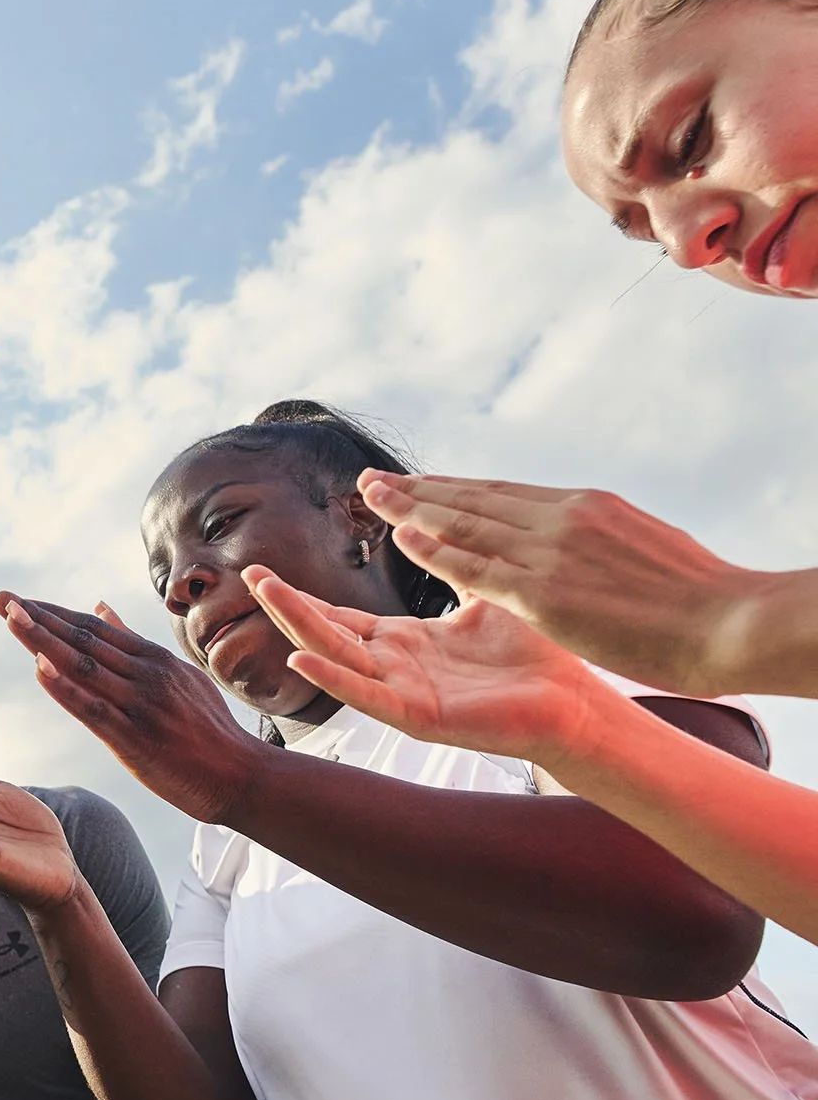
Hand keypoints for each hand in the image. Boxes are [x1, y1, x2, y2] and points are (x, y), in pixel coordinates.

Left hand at [0, 594, 262, 820]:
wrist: (240, 776)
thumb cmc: (208, 729)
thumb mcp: (180, 676)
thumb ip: (136, 644)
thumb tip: (101, 607)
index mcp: (155, 659)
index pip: (94, 627)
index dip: (54, 613)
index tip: (20, 600)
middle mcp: (147, 675)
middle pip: (83, 638)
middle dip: (39, 617)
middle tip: (2, 598)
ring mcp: (141, 705)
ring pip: (83, 666)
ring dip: (43, 640)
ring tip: (10, 618)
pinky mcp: (135, 738)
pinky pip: (93, 709)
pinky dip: (65, 688)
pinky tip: (39, 669)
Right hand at [242, 563, 602, 764]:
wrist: (573, 701)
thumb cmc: (534, 656)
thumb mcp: (484, 597)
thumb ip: (453, 562)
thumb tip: (433, 520)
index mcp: (405, 644)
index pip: (341, 617)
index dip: (306, 593)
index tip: (270, 564)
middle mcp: (394, 669)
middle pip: (326, 633)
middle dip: (287, 604)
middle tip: (251, 572)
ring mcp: (402, 693)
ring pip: (337, 658)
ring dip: (299, 627)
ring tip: (267, 595)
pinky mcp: (419, 715)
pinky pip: (367, 695)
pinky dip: (333, 678)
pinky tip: (301, 659)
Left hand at [360, 471, 751, 691]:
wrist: (727, 621)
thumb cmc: (697, 599)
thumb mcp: (643, 546)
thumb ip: (601, 541)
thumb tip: (587, 544)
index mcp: (585, 507)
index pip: (504, 494)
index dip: (456, 489)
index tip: (420, 482)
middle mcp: (561, 518)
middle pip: (474, 496)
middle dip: (420, 487)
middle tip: (374, 478)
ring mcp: (550, 552)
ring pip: (465, 522)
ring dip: (413, 507)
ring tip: (371, 494)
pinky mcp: (544, 592)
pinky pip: (474, 567)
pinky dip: (436, 549)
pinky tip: (402, 537)